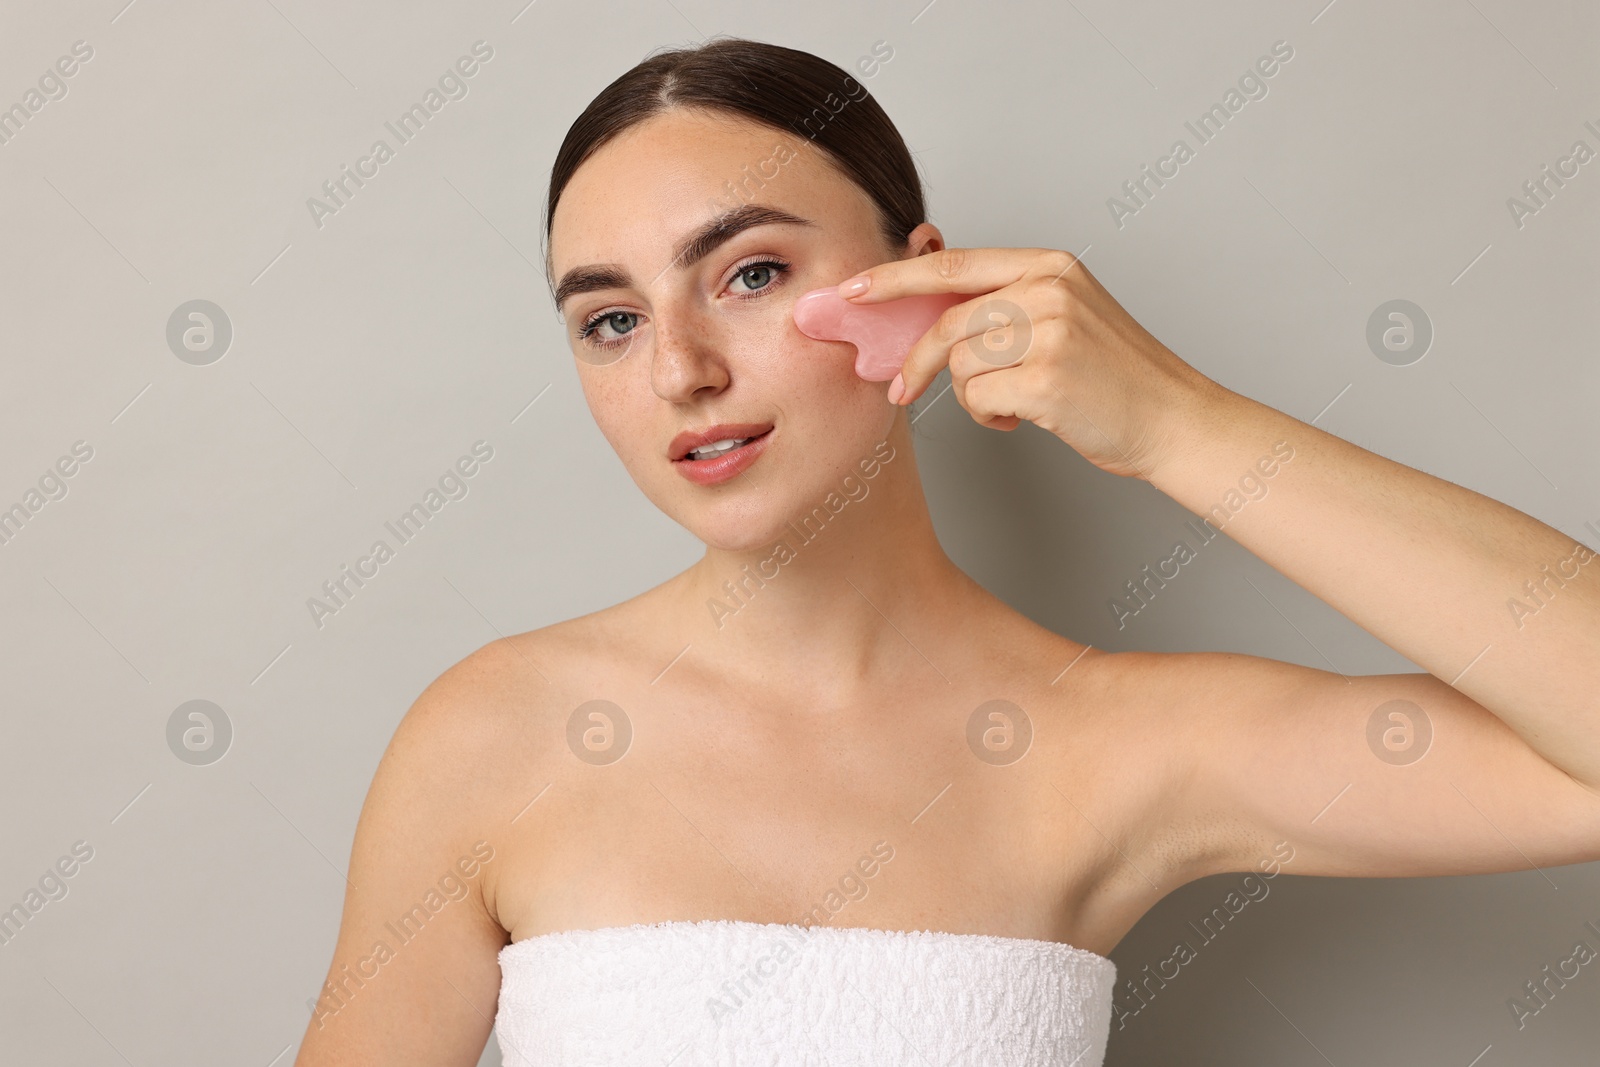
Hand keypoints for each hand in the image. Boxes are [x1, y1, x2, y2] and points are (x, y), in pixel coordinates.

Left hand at [838, 247, 1220, 479]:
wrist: (1173, 419)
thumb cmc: (1114, 378)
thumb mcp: (1064, 317)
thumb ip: (1006, 304)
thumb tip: (928, 312)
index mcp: (1050, 265)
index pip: (952, 265)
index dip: (894, 277)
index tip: (853, 290)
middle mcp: (1049, 289)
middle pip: (947, 321)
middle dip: (915, 362)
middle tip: (899, 390)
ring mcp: (1051, 331)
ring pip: (962, 364)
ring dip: (974, 397)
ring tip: (1010, 404)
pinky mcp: (1048, 377)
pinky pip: (980, 398)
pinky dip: (991, 417)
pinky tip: (1023, 417)